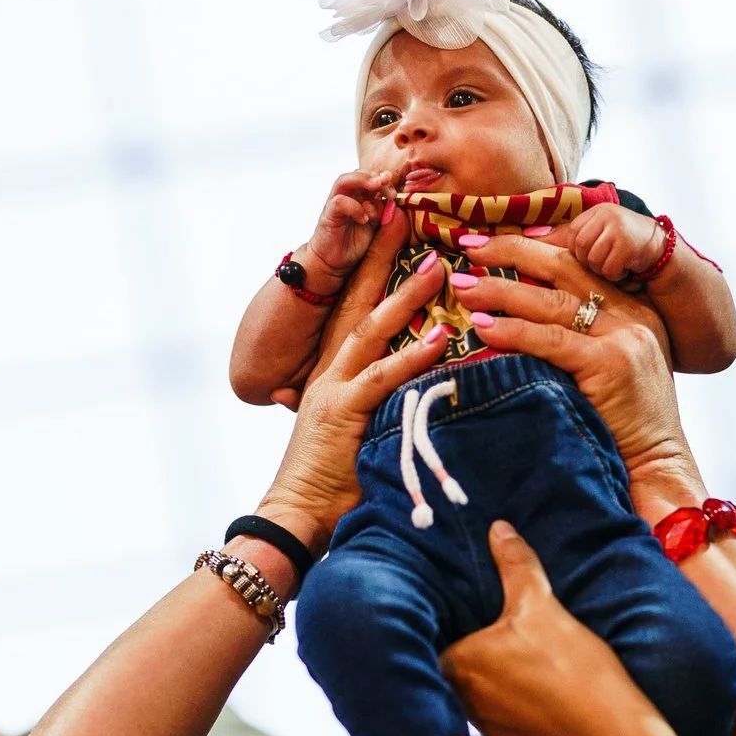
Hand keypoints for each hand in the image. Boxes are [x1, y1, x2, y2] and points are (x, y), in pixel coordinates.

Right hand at [257, 208, 454, 555]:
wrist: (295, 516)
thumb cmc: (334, 484)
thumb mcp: (362, 432)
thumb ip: (385, 404)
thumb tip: (424, 391)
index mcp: (335, 372)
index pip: (356, 308)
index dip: (374, 269)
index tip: (398, 233)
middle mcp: (330, 371)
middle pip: (358, 301)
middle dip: (382, 258)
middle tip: (408, 218)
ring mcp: (333, 389)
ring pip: (370, 329)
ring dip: (404, 296)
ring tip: (437, 267)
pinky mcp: (341, 414)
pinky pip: (381, 378)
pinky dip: (412, 357)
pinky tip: (440, 338)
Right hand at [299, 170, 397, 291]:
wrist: (332, 264)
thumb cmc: (354, 245)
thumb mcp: (377, 229)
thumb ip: (386, 217)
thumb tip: (399, 207)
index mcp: (361, 198)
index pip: (372, 179)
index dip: (385, 181)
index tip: (397, 191)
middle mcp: (348, 197)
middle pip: (359, 174)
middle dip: (376, 177)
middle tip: (388, 185)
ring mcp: (336, 204)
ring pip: (345, 181)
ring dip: (363, 181)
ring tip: (377, 187)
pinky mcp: (328, 215)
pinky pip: (339, 202)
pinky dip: (354, 207)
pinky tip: (364, 218)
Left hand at [442, 523, 658, 735]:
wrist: (612, 733)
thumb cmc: (572, 669)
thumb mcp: (543, 606)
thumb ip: (516, 565)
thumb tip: (498, 529)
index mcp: (458, 663)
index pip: (431, 635)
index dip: (441, 618)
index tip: (453, 603)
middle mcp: (461, 698)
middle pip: (450, 662)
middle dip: (464, 642)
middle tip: (481, 618)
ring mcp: (485, 722)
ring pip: (472, 686)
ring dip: (484, 670)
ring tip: (504, 645)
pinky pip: (495, 707)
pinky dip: (505, 692)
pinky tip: (527, 676)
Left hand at [450, 235, 704, 516]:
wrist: (658, 466)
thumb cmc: (625, 425)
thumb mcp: (611, 367)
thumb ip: (583, 336)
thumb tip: (520, 311)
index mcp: (634, 309)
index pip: (578, 263)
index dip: (532, 247)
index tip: (493, 241)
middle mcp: (632, 315)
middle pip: (564, 267)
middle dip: (510, 252)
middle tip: (468, 246)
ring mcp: (624, 338)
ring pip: (551, 301)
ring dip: (500, 291)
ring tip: (462, 287)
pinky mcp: (610, 365)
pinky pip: (550, 340)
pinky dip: (512, 331)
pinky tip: (482, 328)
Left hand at [568, 203, 665, 283]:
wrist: (661, 248)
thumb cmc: (625, 243)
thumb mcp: (600, 232)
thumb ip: (571, 235)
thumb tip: (531, 237)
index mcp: (598, 210)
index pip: (572, 232)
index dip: (577, 250)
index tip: (591, 254)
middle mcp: (607, 215)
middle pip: (580, 246)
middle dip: (589, 261)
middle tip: (604, 262)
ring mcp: (618, 229)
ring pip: (593, 259)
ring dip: (603, 270)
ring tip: (616, 264)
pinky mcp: (628, 245)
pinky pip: (608, 269)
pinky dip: (615, 275)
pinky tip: (625, 269)